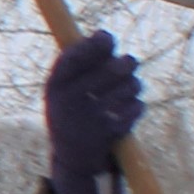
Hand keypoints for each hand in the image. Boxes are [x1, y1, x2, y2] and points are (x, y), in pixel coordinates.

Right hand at [41, 29, 146, 193]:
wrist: (73, 158)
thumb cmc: (70, 111)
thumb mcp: (62, 88)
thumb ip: (78, 61)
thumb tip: (105, 35)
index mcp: (56, 86)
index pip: (77, 55)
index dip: (97, 43)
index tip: (107, 38)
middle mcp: (71, 101)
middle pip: (115, 68)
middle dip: (127, 62)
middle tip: (129, 62)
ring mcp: (92, 117)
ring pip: (131, 85)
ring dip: (133, 85)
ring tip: (125, 90)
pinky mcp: (111, 132)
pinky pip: (137, 106)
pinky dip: (136, 105)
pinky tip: (125, 111)